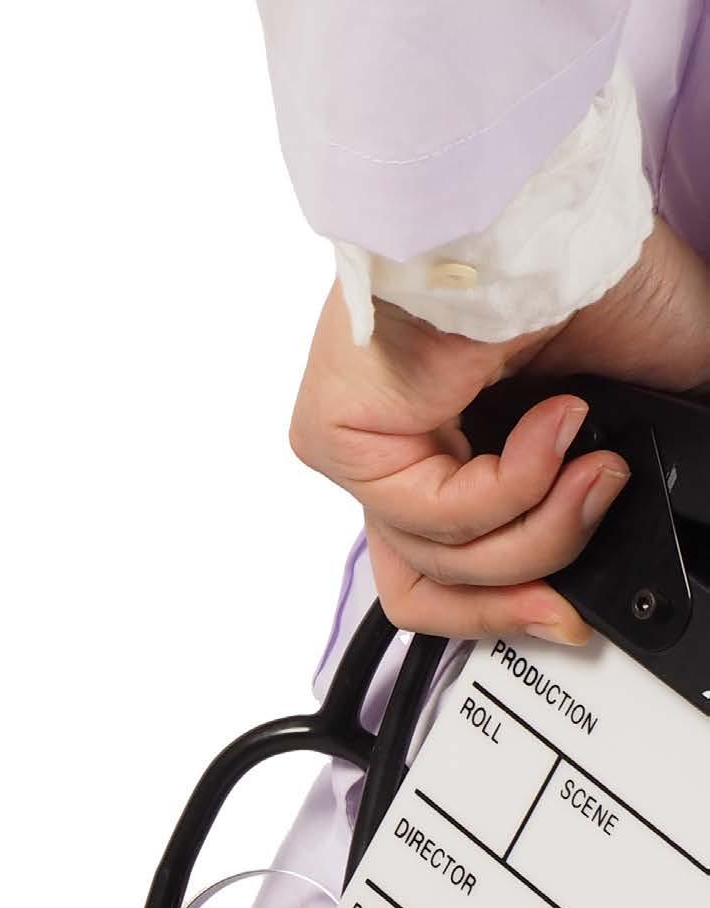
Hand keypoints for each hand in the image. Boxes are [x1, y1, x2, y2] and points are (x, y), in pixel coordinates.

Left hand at [290, 218, 709, 642]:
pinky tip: (551, 426)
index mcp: (458, 442)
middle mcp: (406, 446)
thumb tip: (649, 535)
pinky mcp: (339, 433)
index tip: (568, 614)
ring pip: (440, 563)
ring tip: (588, 463)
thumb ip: (621, 487)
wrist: (559, 211)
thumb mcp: (637, 406)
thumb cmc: (592, 270)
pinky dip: (512, 490)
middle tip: (581, 566)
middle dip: (522, 594)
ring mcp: (368, 443)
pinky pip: (432, 520)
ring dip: (542, 528)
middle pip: (435, 584)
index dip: (510, 607)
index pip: (450, 567)